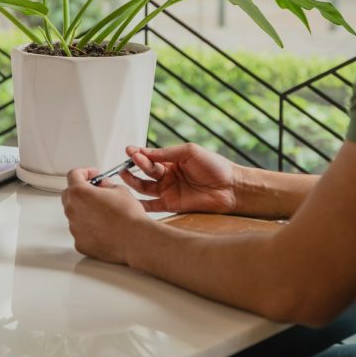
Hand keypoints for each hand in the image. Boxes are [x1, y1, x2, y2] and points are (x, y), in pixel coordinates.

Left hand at [62, 168, 149, 264]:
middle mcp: (72, 210)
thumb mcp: (120, 190)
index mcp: (80, 193)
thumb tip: (103, 186)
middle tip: (95, 192)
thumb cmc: (129, 216)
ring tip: (102, 212)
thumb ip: (106, 185)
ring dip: (84, 210)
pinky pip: (80, 231)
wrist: (136, 239)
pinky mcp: (79, 243)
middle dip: (81, 191)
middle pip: (69, 195)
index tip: (92, 175)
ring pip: (74, 215)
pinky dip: (88, 228)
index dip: (84, 172)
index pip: (73, 175)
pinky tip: (102, 227)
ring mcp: (74, 228)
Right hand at [119, 143, 237, 213]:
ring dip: (133, 181)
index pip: (151, 157)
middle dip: (136, 165)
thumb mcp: (189, 152)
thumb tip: (146, 152)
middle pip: (146, 171)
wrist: (231, 188)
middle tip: (129, 160)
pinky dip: (140, 204)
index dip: (140, 154)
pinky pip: (152, 205)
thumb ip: (167, 153)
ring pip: (145, 187)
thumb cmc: (215, 166)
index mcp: (172, 161)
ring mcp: (169, 191)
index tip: (130, 150)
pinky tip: (129, 200)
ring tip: (124, 174)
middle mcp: (168, 176)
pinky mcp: (171, 205)